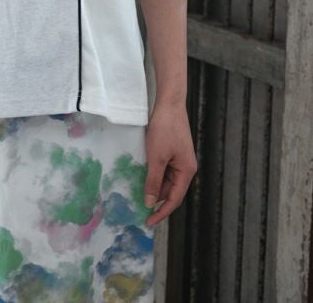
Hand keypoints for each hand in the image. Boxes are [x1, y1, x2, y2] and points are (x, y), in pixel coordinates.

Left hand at [143, 100, 196, 226]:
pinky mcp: (172, 150)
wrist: (169, 103)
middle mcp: (185, 167)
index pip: (174, 199)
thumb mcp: (156, 157)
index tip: (148, 222)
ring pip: (167, 180)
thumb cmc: (165, 129)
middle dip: (157, 201)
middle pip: (171, 191)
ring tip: (139, 196)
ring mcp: (179, 158)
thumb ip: (153, 181)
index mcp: (186, 171)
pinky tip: (143, 177)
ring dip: (155, 188)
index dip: (162, 212)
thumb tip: (149, 203)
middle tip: (140, 210)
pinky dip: (154, 176)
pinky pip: (164, 169)